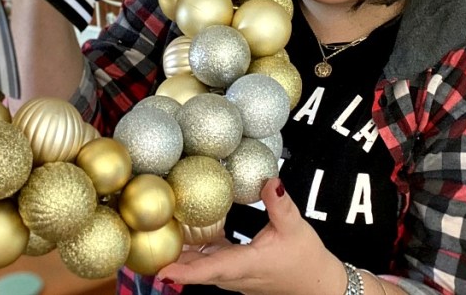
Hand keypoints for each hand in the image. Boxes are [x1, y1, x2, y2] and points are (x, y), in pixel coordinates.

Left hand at [156, 178, 347, 294]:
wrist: (319, 284)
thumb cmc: (307, 258)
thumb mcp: (295, 227)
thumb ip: (280, 204)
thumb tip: (269, 180)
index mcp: (248, 264)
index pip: (213, 270)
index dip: (187, 272)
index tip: (163, 271)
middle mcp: (237, 276)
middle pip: (199, 271)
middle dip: (173, 263)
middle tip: (146, 249)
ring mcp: (236, 278)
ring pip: (204, 270)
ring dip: (183, 260)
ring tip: (160, 241)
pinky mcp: (238, 274)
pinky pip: (212, 266)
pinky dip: (198, 256)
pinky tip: (187, 240)